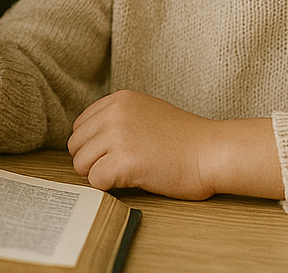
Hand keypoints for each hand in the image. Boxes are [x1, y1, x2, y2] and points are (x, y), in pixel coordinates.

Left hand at [68, 91, 283, 199]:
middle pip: (76, 145)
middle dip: (92, 161)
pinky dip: (109, 187)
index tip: (112, 154)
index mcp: (118, 99)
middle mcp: (114, 113)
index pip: (80, 126)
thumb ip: (118, 118)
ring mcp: (118, 136)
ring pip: (80, 164)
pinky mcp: (124, 161)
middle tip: (118, 168)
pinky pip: (95, 181)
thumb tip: (92, 139)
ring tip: (126, 174)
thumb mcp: (146, 111)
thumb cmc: (185, 139)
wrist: (211, 151)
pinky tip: (131, 181)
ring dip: (99, 175)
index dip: (93, 145)